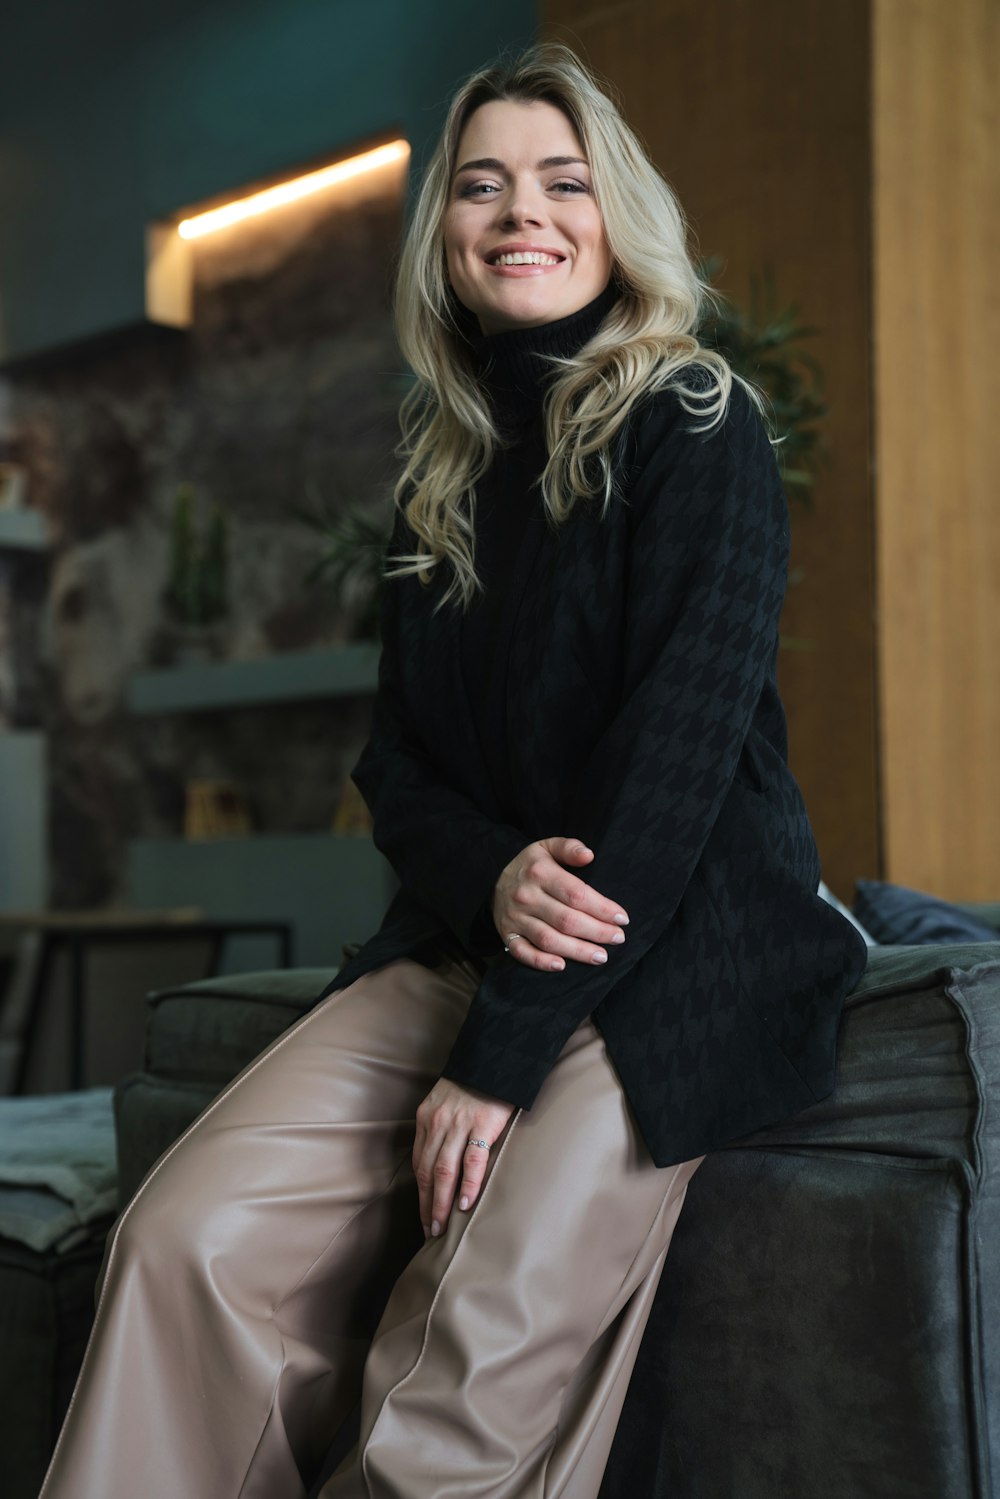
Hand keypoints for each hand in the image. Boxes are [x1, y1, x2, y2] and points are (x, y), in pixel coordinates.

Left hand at [413, 1077, 514, 1238]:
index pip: (419, 1163)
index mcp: (426, 1118)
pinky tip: (466, 1204)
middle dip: (427, 1205)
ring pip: (444, 1171)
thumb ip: (440, 1128)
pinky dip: (467, 1185)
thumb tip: (440, 1161)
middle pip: (426, 1172)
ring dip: (441, 1203)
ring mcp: (459, 1124)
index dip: (420, 1193)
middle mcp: (438, 1122)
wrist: (495, 1055)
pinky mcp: (483, 1124)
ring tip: (442, 1227)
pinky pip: (472, 1161)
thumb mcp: (446, 1101)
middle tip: (430, 1231)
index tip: (423, 1216)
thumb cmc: (474, 1082)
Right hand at [492, 836, 629, 971]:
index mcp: (540, 873)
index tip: (622, 918)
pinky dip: (541, 962)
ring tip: (601, 956)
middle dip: (596, 932)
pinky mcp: (507, 935)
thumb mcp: (547, 847)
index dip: (602, 908)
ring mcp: (515, 918)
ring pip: (549, 939)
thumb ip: (570, 848)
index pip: (576, 894)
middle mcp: (526, 897)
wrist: (491, 879)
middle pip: (566, 920)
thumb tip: (589, 855)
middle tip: (618, 938)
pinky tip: (562, 966)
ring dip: (577, 951)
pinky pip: (523, 953)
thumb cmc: (531, 866)